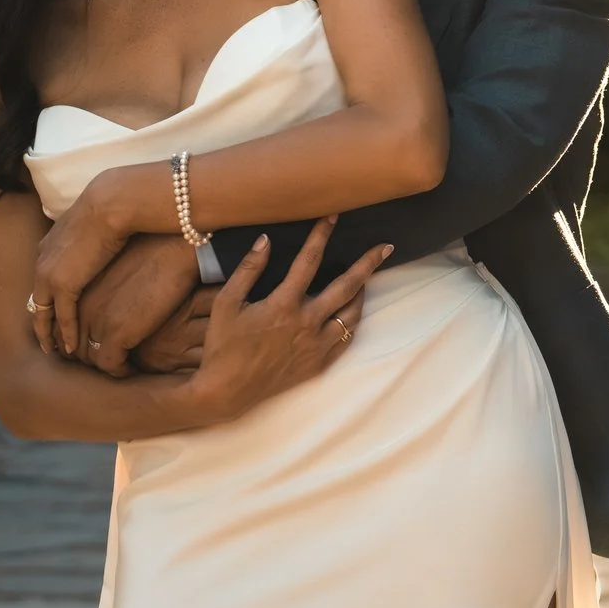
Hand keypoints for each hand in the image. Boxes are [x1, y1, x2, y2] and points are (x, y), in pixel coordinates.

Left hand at [32, 171, 136, 356]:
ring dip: (50, 333)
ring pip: (44, 313)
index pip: (46, 278)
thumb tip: (113, 239)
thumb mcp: (100, 222)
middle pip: (38, 298)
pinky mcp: (62, 285)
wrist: (112, 203)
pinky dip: (66, 334)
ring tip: (57, 350)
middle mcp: (43, 260)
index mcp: (50, 244)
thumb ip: (97, 236)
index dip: (51, 297)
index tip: (57, 310)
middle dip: (42, 320)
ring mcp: (48, 274)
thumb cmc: (117, 206)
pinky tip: (72, 347)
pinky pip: (62, 317)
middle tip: (49, 340)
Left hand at [78, 235, 203, 375]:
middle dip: (88, 356)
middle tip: (107, 361)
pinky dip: (120, 372)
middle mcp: (79, 306)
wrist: (172, 246)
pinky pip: (110, 366)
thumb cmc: (152, 250)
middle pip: (73, 345)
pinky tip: (131, 369)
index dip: (75, 338)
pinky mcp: (116, 333)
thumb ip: (101, 282)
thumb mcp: (113, 264)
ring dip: (104, 366)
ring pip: (89, 358)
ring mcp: (96, 321)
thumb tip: (109, 296)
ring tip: (119, 366)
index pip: (64, 323)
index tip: (92, 344)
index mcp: (75, 286)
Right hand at [189, 219, 388, 419]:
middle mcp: (307, 324)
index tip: (333, 217)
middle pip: (348, 287)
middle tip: (386, 248)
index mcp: (284, 305)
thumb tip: (266, 240)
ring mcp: (316, 346)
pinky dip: (350, 323)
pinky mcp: (318, 364)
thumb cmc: (223, 345)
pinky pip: (345, 340)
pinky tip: (350, 313)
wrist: (226, 390)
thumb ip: (248, 269)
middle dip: (369, 264)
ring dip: (362, 293)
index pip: (309, 261)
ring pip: (352, 315)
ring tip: (365, 280)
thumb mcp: (226, 302)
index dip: (321, 235)